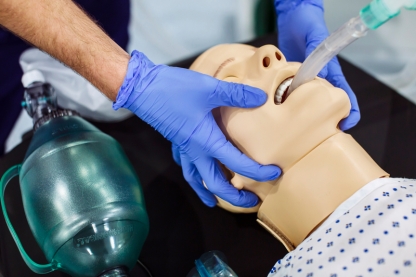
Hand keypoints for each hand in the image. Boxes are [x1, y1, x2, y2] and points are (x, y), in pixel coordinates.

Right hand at [114, 51, 280, 206]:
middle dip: (233, 197)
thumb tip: (261, 98)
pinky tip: (195, 171)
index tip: (274, 174)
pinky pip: (185, 164)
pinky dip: (192, 173)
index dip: (257, 172)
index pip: (237, 164)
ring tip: (215, 203)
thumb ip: (237, 94)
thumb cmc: (174, 90)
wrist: (141, 89)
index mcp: (206, 141)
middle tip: (250, 202)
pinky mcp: (175, 141)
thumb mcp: (209, 88)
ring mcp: (183, 148)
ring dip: (208, 192)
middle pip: (214, 183)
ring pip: (195, 178)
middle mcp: (195, 150)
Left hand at [274, 0, 359, 129]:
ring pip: (308, 103)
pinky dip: (288, 104)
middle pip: (326, 105)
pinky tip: (281, 114)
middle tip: (319, 137)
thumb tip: (323, 75)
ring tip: (300, 131)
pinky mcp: (291, 77)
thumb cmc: (309, 24)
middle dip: (326, 121)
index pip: (344, 95)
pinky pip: (290, 94)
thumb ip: (318, 53)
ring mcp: (304, 80)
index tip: (346, 126)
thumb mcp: (314, 37)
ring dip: (306, 116)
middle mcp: (318, 78)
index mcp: (330, 71)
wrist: (294, 16)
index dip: (349, 112)